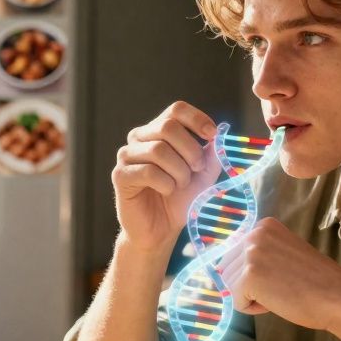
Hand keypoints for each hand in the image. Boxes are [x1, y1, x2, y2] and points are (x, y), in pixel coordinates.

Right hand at [111, 101, 221, 250]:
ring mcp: (127, 155)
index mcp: (158, 131)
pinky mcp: (120, 175)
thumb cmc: (180, 199)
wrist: (161, 230)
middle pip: (168, 126)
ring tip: (181, 185)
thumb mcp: (204, 174)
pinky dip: (166, 184)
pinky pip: (148, 171)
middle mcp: (139, 138)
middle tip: (197, 170)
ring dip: (179, 171)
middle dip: (190, 150)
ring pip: (159, 150)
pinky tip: (166, 192)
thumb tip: (220, 132)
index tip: (212, 136)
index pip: (176, 110)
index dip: (197, 120)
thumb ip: (212, 153)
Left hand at [217, 217, 340, 331]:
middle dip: (250, 286)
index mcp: (263, 226)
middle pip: (228, 270)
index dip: (256, 274)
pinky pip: (235, 303)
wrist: (340, 296)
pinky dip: (253, 309)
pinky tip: (277, 301)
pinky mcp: (249, 277)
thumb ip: (259, 255)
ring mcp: (251, 254)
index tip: (283, 275)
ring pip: (230, 287)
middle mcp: (254, 234)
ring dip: (252, 297)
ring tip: (282, 292)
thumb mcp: (282, 255)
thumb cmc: (315, 282)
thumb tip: (222, 271)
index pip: (235, 256)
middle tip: (283, 286)